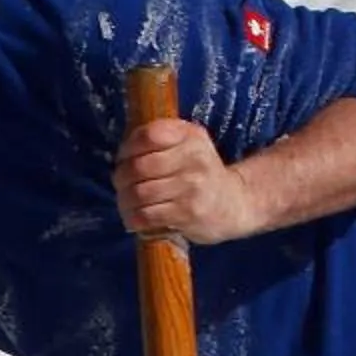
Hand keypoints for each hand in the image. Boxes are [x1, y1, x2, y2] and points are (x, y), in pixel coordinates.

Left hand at [114, 115, 262, 244]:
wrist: (234, 203)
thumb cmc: (201, 174)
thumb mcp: (188, 146)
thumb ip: (160, 141)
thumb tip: (122, 155)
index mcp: (189, 135)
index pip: (149, 135)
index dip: (128, 148)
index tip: (124, 159)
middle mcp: (193, 157)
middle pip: (139, 167)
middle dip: (121, 179)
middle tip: (121, 186)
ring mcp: (192, 186)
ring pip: (139, 193)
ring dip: (125, 202)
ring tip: (127, 205)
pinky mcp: (188, 212)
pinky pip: (147, 216)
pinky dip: (133, 219)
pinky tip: (135, 220)